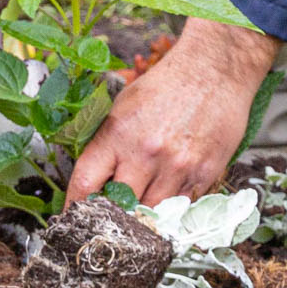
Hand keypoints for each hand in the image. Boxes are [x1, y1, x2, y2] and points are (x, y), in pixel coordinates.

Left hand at [68, 17, 279, 206]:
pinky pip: (180, 207)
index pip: (85, 182)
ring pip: (150, 213)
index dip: (75, 205)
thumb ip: (107, 144)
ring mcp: (177, 167)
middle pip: (118, 207)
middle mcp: (146, 154)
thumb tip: (94, 181)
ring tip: (142, 204)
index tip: (72, 216)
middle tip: (109, 217)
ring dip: (143, 214)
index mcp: (118, 134)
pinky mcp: (204, 174)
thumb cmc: (166, 86)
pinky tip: (169, 192)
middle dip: (111, 214)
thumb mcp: (123, 107)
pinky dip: (171, 207)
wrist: (214, 70)